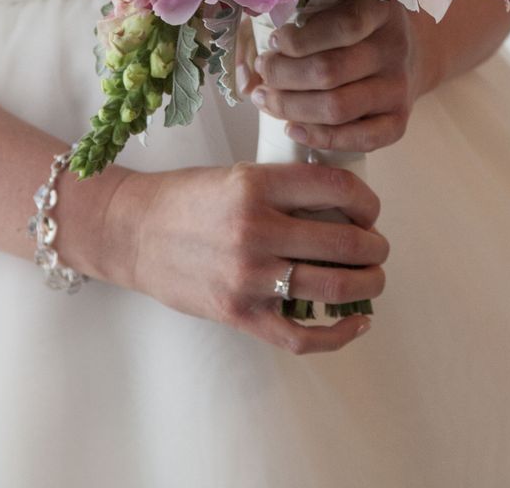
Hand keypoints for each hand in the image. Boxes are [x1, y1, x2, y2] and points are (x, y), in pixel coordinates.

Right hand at [104, 161, 388, 354]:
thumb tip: (343, 207)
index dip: (366, 200)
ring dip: (367, 284)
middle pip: (343, 242)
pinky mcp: (239, 313)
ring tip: (373, 277)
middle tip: (377, 246)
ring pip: (333, 287)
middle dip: (374, 246)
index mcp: (256, 185)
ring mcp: (248, 276)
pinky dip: (338, 334)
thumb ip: (285, 189)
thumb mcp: (238, 174)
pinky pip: (301, 334)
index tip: (369, 209)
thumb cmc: (186, 199)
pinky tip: (356, 323)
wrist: (133, 231)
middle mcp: (255, 229)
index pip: (336, 187)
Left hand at [250, 0, 424, 153]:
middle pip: (330, 71)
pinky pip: (360, 140)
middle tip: (264, 71)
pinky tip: (291, 129)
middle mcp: (395, 48)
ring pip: (338, 107)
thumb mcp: (334, 5)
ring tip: (266, 98)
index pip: (342, 26)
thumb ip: (293, 21)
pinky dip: (319, 138)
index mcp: (382, 9)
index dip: (299, 39)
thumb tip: (248, 68)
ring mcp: (399, 87)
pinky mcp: (399, 121)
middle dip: (283, 75)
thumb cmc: (354, 27)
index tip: (273, 40)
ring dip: (291, 107)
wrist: (408, 53)